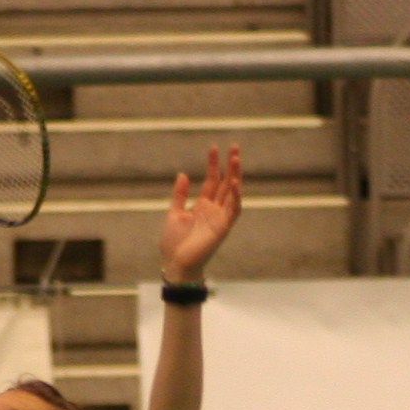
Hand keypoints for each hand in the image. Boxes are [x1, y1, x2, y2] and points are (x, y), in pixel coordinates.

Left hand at [160, 145, 241, 284]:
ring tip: (236, 158)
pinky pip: (233, 210)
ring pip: (232, 193)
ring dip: (235, 176)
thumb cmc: (174, 243)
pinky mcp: (223, 228)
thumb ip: (180, 195)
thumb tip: (183, 174)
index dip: (214, 164)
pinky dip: (235, 197)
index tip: (213, 148)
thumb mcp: (173, 213)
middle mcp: (214, 210)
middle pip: (226, 182)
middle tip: (234, 146)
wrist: (176, 264)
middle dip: (230, 165)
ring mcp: (220, 218)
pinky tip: (234, 182)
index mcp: (203, 205)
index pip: (212, 180)